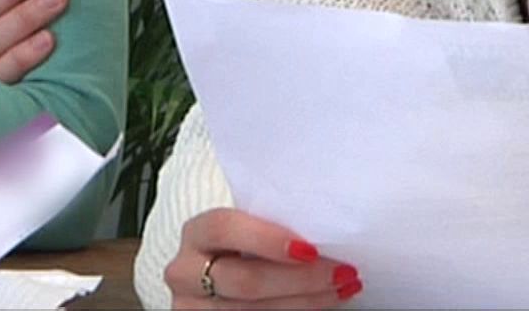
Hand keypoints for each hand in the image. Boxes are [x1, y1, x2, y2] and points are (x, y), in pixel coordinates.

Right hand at [165, 207, 360, 308]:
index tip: (310, 249)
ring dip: (307, 303)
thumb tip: (327, 229)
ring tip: (342, 290)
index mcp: (197, 234)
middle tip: (342, 272)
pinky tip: (320, 306)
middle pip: (246, 281)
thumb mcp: (246, 230)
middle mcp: (186, 273)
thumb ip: (271, 226)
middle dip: (301, 279)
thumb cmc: (241, 248)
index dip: (267, 239)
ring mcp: (193, 308)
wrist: (213, 279)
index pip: (224, 228)